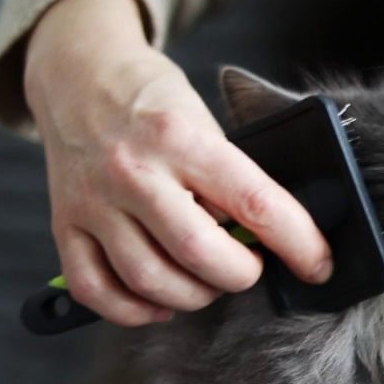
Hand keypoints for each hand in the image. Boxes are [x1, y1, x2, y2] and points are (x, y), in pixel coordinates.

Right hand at [23, 0, 331, 326]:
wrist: (78, 74)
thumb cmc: (155, 102)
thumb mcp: (206, 121)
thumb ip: (234, 177)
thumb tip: (277, 236)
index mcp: (180, 138)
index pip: (255, 203)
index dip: (298, 243)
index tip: (319, 265)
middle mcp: (133, 171)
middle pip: (199, 253)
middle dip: (241, 275)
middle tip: (250, 266)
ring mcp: (94, 201)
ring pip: (149, 280)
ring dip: (193, 297)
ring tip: (208, 281)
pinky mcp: (64, 225)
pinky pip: (96, 291)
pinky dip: (135, 310)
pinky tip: (159, 299)